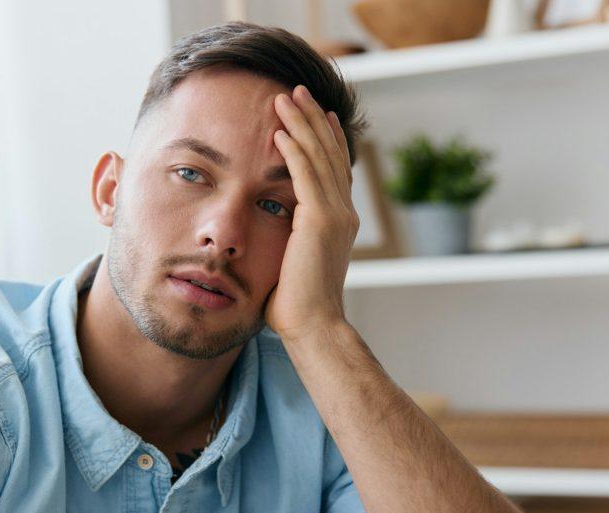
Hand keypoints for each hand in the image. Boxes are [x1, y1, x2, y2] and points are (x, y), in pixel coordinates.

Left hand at [265, 84, 358, 344]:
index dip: (325, 139)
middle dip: (312, 119)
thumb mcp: (291, 264)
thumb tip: (265, 238)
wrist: (312, 326)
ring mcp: (335, 215)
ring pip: (319, 157)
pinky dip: (294, 150)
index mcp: (337, 222)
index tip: (315, 114)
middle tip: (297, 90)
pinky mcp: (321, 221)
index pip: (334, 170)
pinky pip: (307, 175)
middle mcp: (342, 213)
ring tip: (284, 97)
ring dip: (301, 124)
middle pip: (329, 153)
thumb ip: (286, 242)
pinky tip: (281, 130)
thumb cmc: (295, 307)